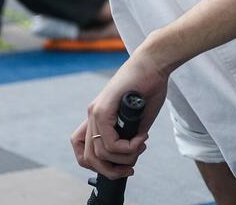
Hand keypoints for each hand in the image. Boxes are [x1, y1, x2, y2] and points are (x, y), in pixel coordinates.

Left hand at [72, 49, 165, 179]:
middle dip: (111, 170)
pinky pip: (110, 141)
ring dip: (124, 157)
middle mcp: (92, 115)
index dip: (97, 165)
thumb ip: (129, 137)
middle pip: (89, 157)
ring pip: (101, 152)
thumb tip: (128, 158)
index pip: (82, 150)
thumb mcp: (136, 120)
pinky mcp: (103, 108)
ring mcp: (96, 111)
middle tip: (130, 167)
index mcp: (98, 117)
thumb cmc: (149, 87)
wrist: (153, 64)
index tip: (118, 166)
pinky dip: (127, 147)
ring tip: (140, 146)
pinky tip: (140, 139)